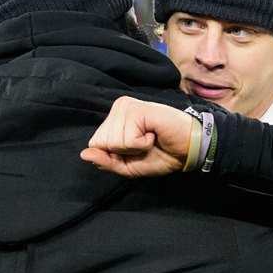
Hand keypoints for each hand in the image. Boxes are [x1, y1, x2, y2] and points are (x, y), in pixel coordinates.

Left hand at [81, 96, 198, 177]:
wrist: (188, 149)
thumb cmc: (162, 154)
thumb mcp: (128, 165)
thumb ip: (106, 161)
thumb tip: (84, 154)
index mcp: (114, 118)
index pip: (95, 143)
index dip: (116, 155)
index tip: (137, 148)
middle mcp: (118, 107)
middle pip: (101, 142)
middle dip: (124, 151)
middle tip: (145, 142)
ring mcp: (126, 106)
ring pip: (113, 141)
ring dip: (134, 147)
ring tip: (151, 137)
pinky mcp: (137, 109)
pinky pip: (126, 139)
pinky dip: (141, 144)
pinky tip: (153, 134)